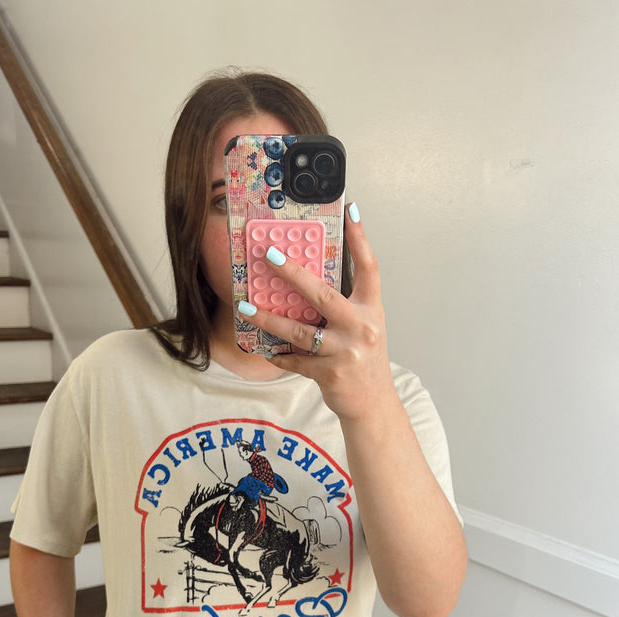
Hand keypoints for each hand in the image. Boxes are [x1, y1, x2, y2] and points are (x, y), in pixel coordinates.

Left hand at [240, 204, 395, 421]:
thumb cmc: (364, 361)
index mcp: (372, 310)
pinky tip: (266, 350)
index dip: (360, 238)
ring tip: (246, 308)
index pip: (369, 268)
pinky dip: (279, 355)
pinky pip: (295, 360)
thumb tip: (308, 283)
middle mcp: (361, 327)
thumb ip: (344, 306)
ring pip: (300, 330)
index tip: (350, 210)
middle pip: (322, 294)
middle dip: (293, 274)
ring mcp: (345, 351)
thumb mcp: (363, 328)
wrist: (373, 404)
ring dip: (269, 319)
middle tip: (269, 255)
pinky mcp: (330, 374)